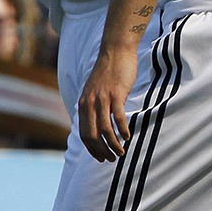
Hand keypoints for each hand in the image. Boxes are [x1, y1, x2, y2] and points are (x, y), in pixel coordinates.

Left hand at [78, 46, 139, 160]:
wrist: (116, 51)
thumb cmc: (109, 71)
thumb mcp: (95, 90)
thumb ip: (93, 104)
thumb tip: (96, 120)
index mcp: (84, 104)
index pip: (84, 134)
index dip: (91, 149)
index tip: (100, 158)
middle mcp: (90, 103)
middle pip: (92, 135)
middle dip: (101, 151)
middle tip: (112, 159)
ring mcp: (102, 98)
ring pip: (105, 129)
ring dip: (113, 144)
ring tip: (121, 152)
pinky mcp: (116, 94)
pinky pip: (118, 117)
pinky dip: (122, 129)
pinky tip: (127, 136)